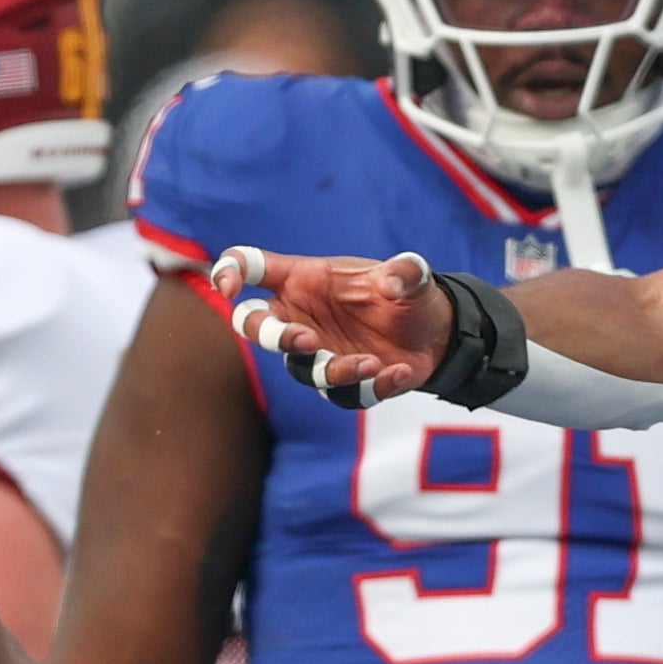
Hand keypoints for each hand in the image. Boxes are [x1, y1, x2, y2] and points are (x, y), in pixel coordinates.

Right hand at [209, 246, 449, 403]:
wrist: (434, 332)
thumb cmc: (404, 294)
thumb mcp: (412, 275)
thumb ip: (405, 272)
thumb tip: (391, 284)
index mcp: (302, 280)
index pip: (250, 267)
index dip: (228, 273)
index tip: (228, 288)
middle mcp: (300, 318)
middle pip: (256, 326)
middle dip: (273, 337)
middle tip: (305, 340)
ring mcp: (318, 353)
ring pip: (302, 370)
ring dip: (332, 371)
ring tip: (370, 363)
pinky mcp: (344, 384)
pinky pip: (345, 396)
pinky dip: (371, 388)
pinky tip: (396, 373)